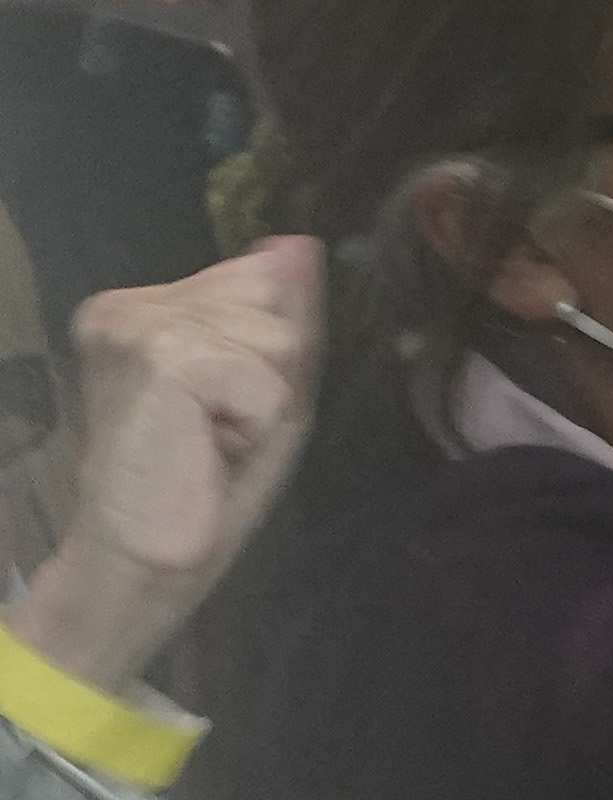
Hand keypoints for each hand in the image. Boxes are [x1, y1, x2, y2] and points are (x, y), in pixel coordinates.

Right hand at [9, 237, 319, 695]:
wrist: (140, 558)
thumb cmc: (202, 485)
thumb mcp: (263, 388)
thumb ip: (283, 314)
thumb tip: (296, 241)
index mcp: (145, 304)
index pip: (264, 280)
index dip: (270, 358)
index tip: (220, 409)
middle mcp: (129, 301)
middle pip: (275, 300)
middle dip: (271, 373)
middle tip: (217, 429)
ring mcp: (138, 321)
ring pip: (277, 335)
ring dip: (264, 401)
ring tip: (209, 439)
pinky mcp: (163, 353)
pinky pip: (269, 375)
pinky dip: (256, 420)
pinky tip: (206, 445)